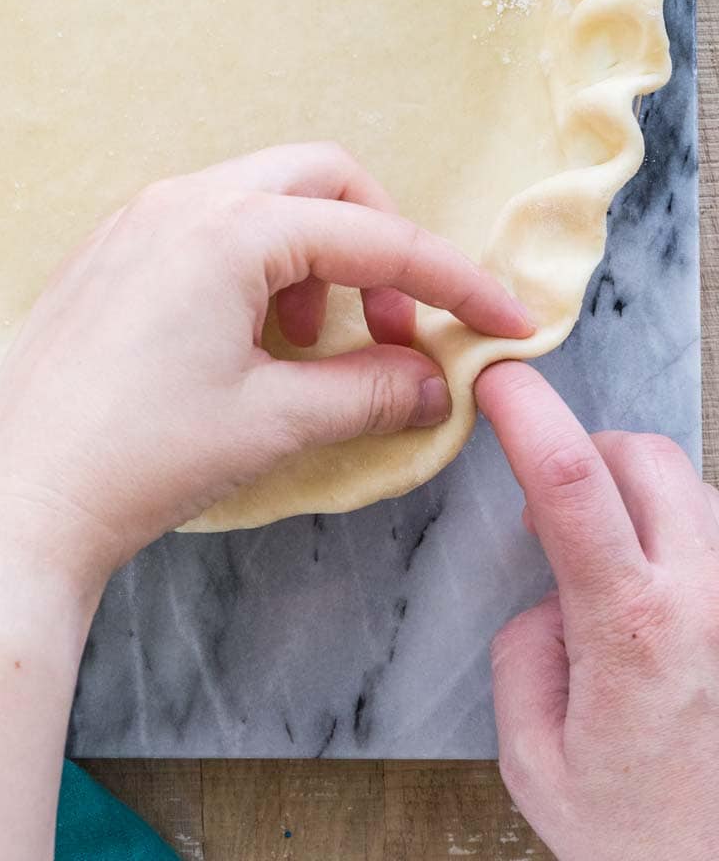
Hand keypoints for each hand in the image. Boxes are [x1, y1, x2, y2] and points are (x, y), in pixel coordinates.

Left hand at [0, 143, 532, 594]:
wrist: (19, 497)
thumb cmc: (145, 455)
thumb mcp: (275, 423)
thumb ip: (371, 391)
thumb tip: (435, 382)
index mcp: (230, 228)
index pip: (375, 236)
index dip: (453, 281)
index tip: (508, 322)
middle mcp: (182, 199)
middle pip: (320, 181)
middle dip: (377, 242)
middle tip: (394, 328)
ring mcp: (136, 219)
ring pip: (261, 201)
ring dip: (314, 258)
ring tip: (312, 349)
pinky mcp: (108, 252)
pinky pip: (207, 227)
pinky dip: (256, 267)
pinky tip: (250, 345)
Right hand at [477, 362, 718, 860]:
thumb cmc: (640, 842)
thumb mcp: (535, 759)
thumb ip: (526, 651)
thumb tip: (551, 597)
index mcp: (630, 628)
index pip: (569, 475)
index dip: (525, 406)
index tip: (494, 377)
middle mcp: (705, 601)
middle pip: (644, 453)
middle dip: (586, 451)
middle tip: (554, 506)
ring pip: (693, 490)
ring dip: (642, 501)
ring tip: (615, 573)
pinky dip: (682, 544)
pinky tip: (664, 603)